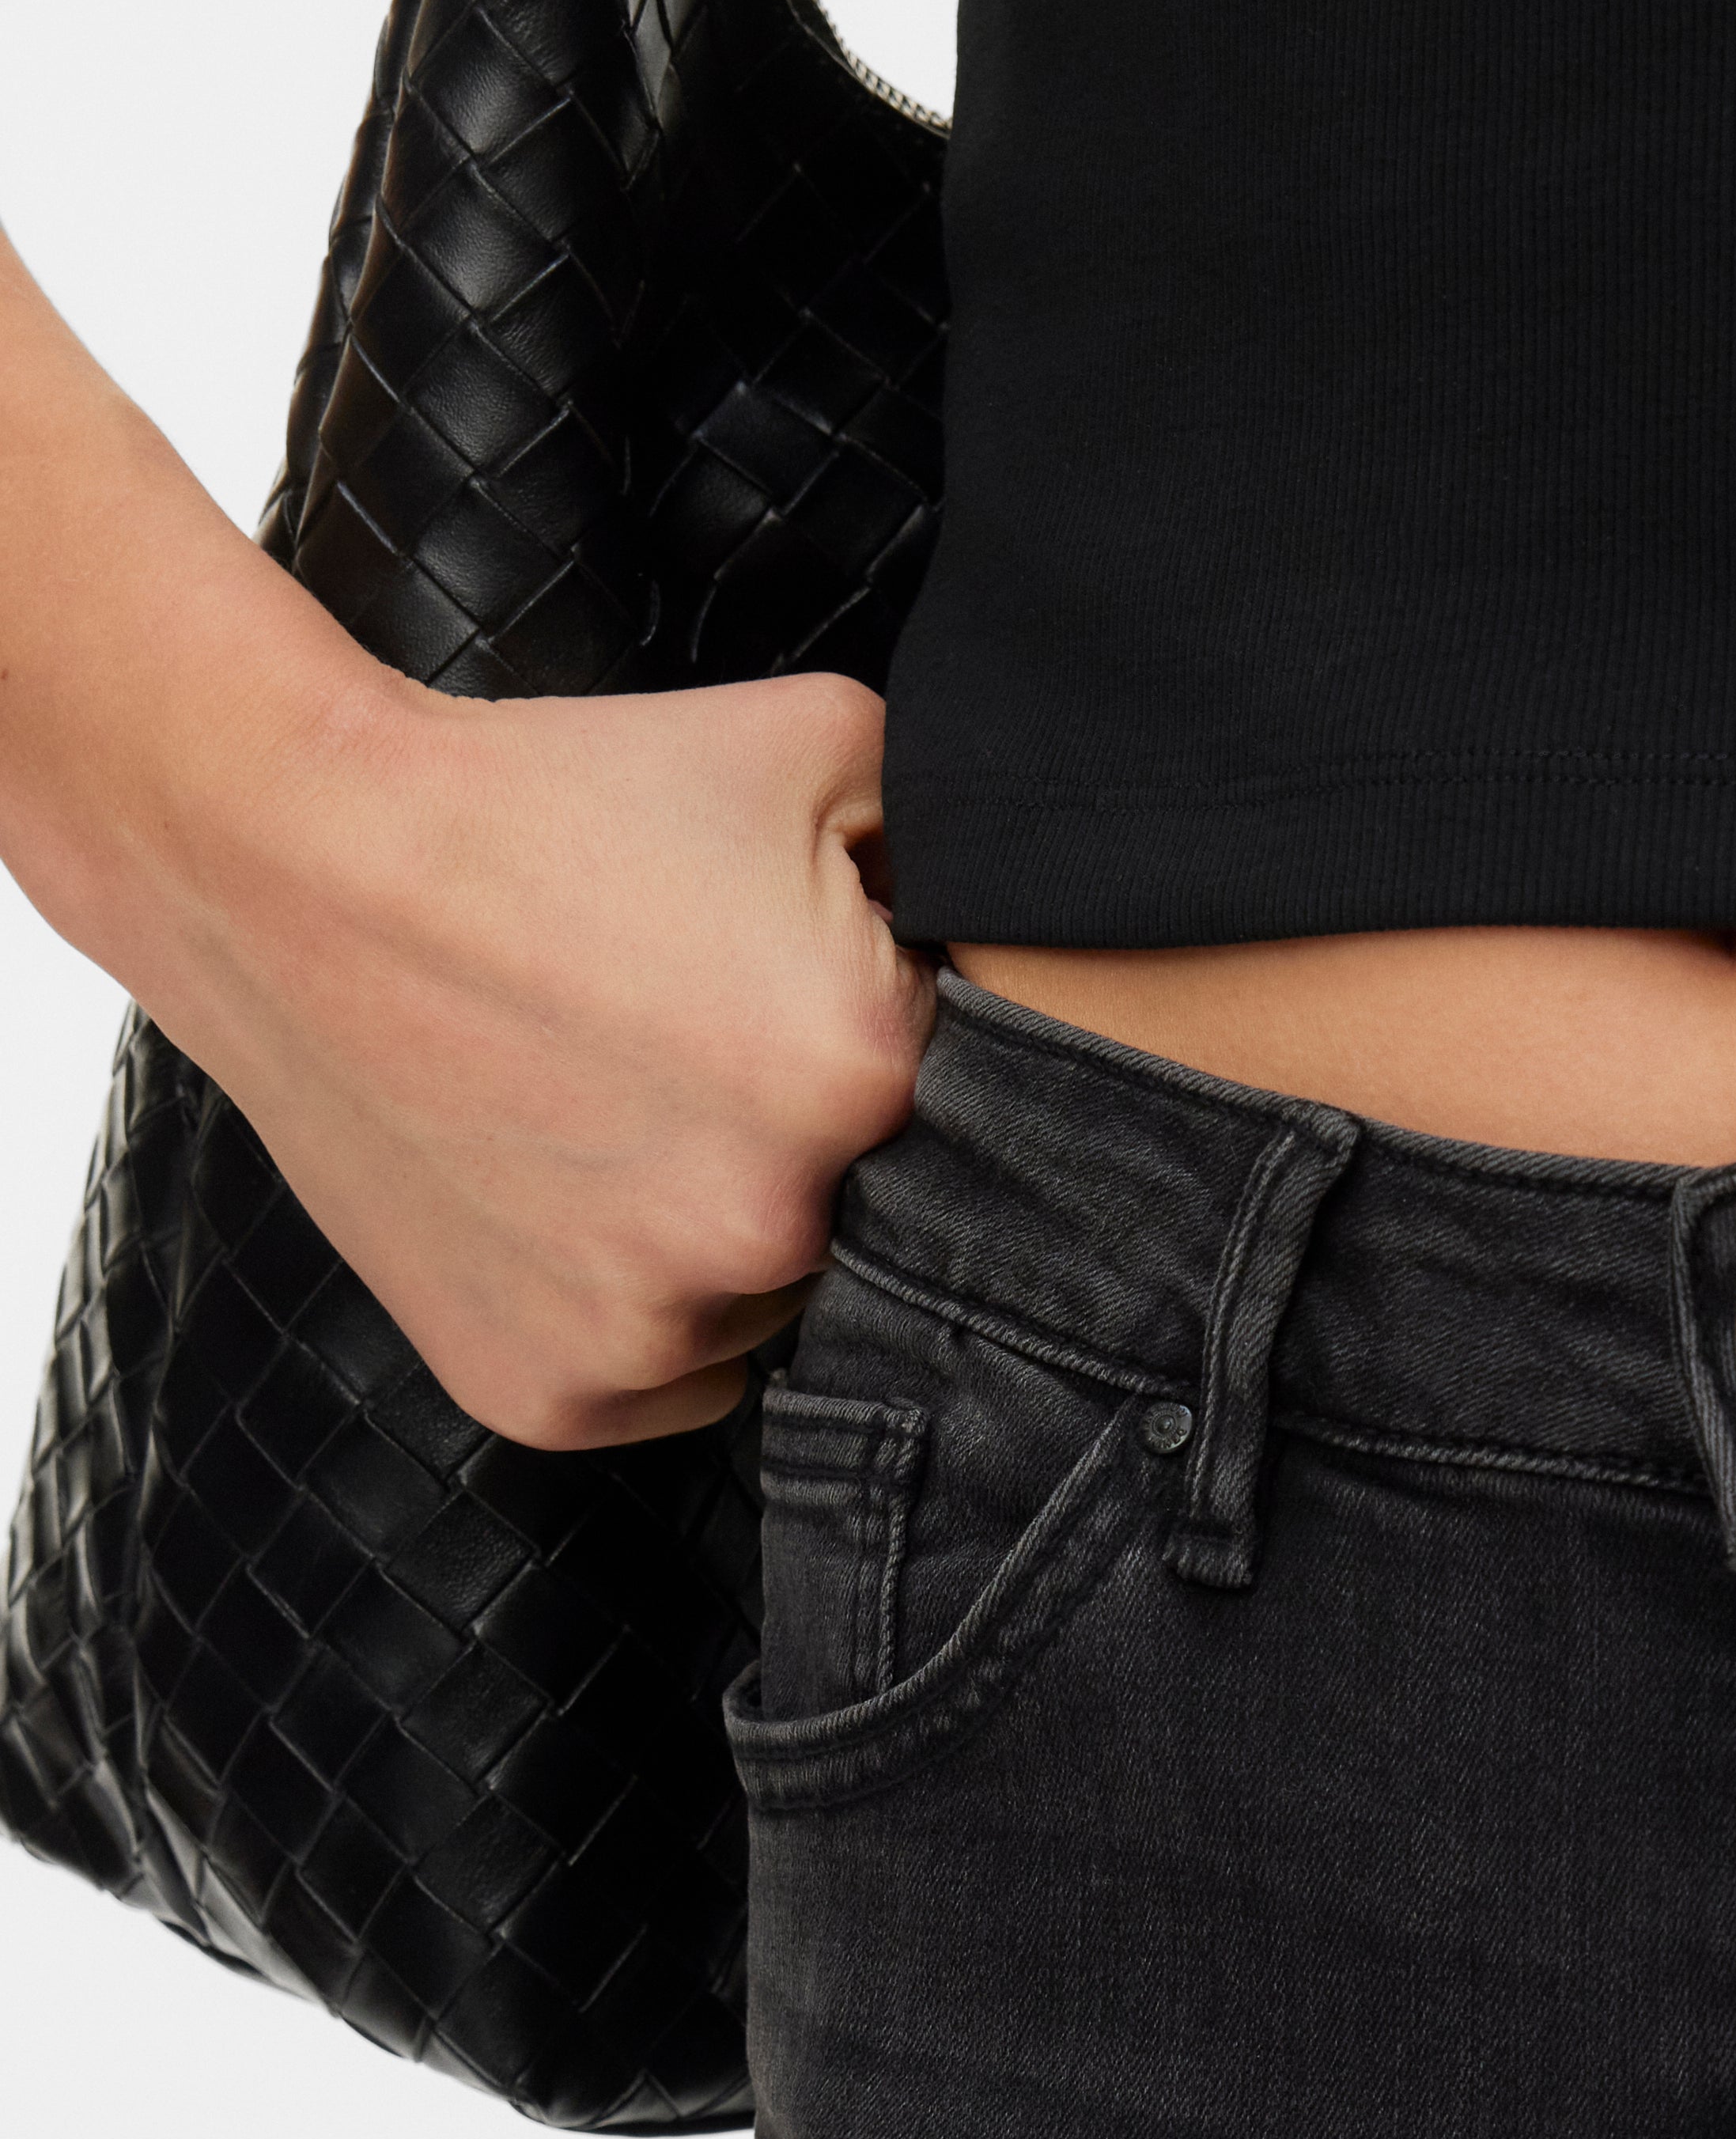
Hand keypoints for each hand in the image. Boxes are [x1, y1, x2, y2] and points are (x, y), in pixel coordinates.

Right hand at [139, 662, 934, 1449]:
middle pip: (881, 1223)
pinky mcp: (556, 1393)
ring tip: (625, 1117)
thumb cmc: (556, 796)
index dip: (895, 1038)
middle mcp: (771, 1232)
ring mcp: (656, 1330)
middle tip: (702, 1059)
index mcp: (865, 1079)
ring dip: (734, 1237)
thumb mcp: (817, 744)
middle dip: (822, 1148)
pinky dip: (637, 1305)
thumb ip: (963, 842)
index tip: (801, 997)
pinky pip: (666, 1372)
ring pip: (772, 1309)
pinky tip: (573, 1194)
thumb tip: (1037, 921)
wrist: (294, 864)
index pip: (979, 1103)